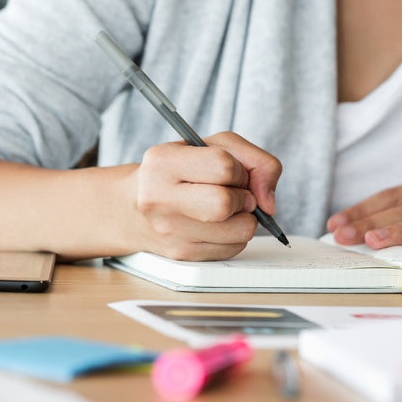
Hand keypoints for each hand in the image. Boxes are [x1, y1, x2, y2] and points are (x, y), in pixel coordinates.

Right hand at [126, 131, 281, 260]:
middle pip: (225, 204)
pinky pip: (233, 249)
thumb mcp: (212, 147)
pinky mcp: (182, 254)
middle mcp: (159, 197)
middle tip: (236, 194)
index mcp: (163, 162)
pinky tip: (219, 225)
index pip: (223, 166)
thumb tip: (268, 202)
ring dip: (245, 219)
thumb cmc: (180, 172)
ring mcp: (169, 231)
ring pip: (238, 231)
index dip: (239, 170)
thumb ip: (255, 161)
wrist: (133, 207)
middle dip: (243, 198)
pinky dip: (236, 235)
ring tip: (228, 209)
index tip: (233, 172)